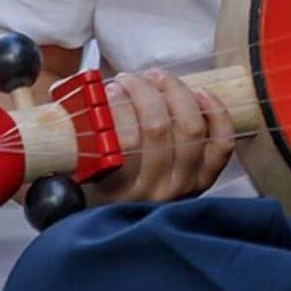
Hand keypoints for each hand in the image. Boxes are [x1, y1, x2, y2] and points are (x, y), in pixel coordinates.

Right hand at [88, 69, 234, 204]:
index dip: (120, 106)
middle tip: (132, 78)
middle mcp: (155, 191)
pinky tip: (198, 93)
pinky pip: (222, 142)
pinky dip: (216, 112)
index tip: (111, 88)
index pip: (124, 142)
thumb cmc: (102, 177)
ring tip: (157, 78)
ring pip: (191, 129)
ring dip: (175, 92)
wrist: (130, 213)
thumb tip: (68, 91)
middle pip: (158, 128)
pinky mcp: (207, 177)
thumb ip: (75, 130)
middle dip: (144, 91)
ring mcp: (185, 185)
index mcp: (119, 190)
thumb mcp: (79, 162)